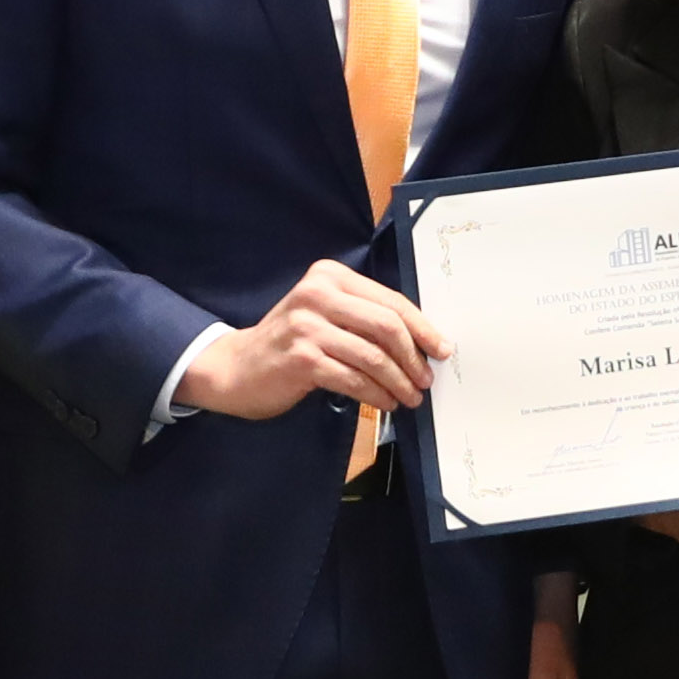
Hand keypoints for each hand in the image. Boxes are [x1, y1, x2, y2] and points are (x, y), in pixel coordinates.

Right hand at [171, 261, 443, 420]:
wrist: (236, 368)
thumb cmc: (289, 343)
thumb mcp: (324, 315)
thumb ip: (363, 318)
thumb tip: (420, 342)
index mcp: (330, 276)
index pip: (390, 300)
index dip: (422, 328)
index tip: (441, 349)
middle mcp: (318, 294)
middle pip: (387, 325)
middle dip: (414, 357)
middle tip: (425, 380)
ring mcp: (307, 325)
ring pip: (373, 356)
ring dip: (398, 382)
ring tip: (409, 397)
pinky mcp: (301, 358)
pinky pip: (354, 379)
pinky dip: (376, 394)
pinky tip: (385, 402)